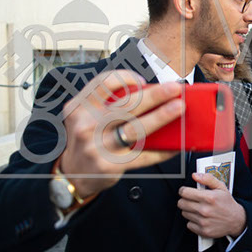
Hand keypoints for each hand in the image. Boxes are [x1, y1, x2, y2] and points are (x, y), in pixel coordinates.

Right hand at [59, 71, 184, 198]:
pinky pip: (142, 156)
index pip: (104, 83)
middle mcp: (86, 125)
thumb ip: (109, 104)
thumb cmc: (89, 138)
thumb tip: (152, 94)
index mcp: (80, 107)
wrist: (72, 173)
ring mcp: (97, 147)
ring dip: (160, 117)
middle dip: (154, 95)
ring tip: (178, 108)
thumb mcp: (87, 116)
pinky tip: (176, 143)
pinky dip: (162, 149)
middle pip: (126, 106)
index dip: (126, 78)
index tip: (144, 81)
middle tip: (174, 89)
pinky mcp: (110, 166)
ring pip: (135, 129)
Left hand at [178, 173, 246, 238]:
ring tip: (198, 208)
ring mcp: (203, 221)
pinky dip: (193, 221)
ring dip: (189, 210)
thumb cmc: (227, 203)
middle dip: (184, 200)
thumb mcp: (221, 187)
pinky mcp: (202, 231)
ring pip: (184, 213)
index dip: (183, 190)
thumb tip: (195, 175)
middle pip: (181, 203)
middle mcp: (205, 210)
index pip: (185, 192)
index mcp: (209, 197)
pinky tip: (200, 218)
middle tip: (191, 200)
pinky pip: (189, 224)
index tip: (185, 191)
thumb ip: (208, 179)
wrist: (236, 220)